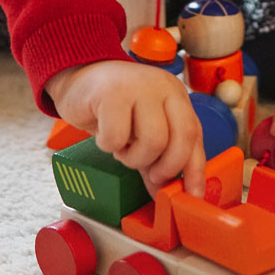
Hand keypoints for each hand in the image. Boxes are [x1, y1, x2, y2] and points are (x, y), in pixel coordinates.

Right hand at [45, 60, 205, 197]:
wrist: (78, 78)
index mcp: (176, 95)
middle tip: (150, 174)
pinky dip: (109, 145)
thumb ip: (158, 158)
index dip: (195, 169)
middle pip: (181, 137)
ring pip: (153, 140)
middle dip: (166, 166)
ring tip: (122, 147)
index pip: (195, 134)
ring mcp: (139, 87)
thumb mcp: (142, 130)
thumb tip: (166, 194)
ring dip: (134, 157)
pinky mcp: (111, 93)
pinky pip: (117, 137)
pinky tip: (104, 133)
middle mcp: (163, 87)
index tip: (192, 195)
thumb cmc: (113, 107)